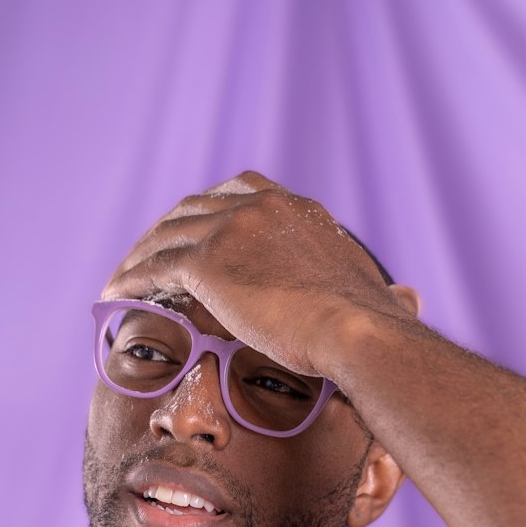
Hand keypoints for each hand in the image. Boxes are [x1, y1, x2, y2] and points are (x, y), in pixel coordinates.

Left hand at [100, 169, 408, 376]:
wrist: (358, 333)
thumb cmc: (375, 331)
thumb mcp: (381, 297)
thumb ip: (386, 293)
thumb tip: (410, 298)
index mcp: (298, 210)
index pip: (242, 193)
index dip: (211, 214)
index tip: (196, 236)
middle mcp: (262, 206)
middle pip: (195, 206)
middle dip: (167, 230)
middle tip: (149, 259)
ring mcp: (231, 228)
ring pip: (166, 233)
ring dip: (141, 254)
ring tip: (123, 279)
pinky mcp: (207, 261)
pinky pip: (153, 264)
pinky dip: (130, 278)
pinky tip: (115, 296)